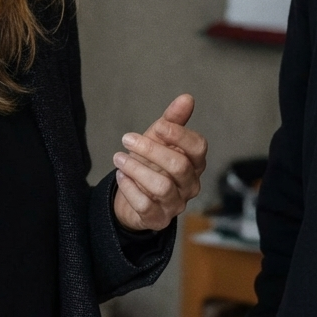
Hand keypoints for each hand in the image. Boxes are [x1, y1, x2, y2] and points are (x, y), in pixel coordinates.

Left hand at [112, 94, 206, 231]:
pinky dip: (129, 188)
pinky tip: (120, 176)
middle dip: (150, 149)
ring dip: (136, 168)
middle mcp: (190, 185)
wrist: (132, 195)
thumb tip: (187, 98)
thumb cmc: (150, 163)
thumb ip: (172, 120)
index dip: (180, 135)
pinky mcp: (158, 219)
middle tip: (127, 139)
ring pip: (162, 186)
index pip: (198, 147)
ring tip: (118, 158)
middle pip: (179, 165)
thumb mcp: (158, 139)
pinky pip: (145, 205)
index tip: (159, 126)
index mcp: (195, 163)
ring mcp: (176, 204)